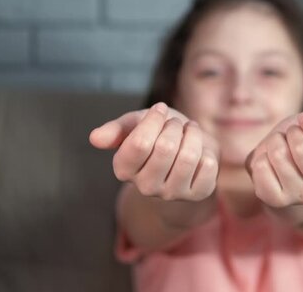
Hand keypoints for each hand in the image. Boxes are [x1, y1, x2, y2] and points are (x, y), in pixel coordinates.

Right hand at [89, 102, 219, 201]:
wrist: (188, 155)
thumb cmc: (159, 135)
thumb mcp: (136, 125)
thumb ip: (116, 130)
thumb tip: (94, 138)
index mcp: (124, 169)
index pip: (140, 143)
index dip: (154, 119)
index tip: (159, 109)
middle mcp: (145, 186)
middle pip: (165, 148)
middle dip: (174, 126)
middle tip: (175, 125)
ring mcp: (172, 193)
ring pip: (188, 157)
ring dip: (192, 135)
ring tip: (189, 132)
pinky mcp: (198, 194)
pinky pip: (208, 166)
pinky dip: (207, 150)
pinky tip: (201, 151)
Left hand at [245, 112, 302, 207]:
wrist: (283, 178)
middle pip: (302, 147)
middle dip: (291, 133)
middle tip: (291, 138)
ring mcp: (301, 197)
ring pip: (279, 154)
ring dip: (274, 143)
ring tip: (279, 149)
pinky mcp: (275, 202)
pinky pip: (261, 168)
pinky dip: (260, 158)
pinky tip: (268, 164)